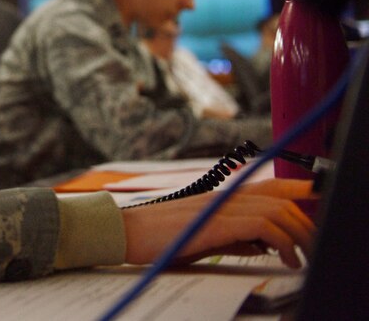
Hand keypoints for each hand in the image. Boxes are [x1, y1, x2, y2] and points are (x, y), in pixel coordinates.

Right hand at [122, 179, 313, 268]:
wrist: (123, 233)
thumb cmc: (156, 238)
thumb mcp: (202, 239)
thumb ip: (233, 238)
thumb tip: (261, 245)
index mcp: (219, 198)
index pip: (267, 186)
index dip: (297, 187)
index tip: (319, 194)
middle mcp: (221, 196)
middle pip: (277, 196)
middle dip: (306, 219)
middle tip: (316, 243)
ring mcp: (218, 206)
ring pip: (275, 209)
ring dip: (299, 233)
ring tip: (305, 255)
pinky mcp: (214, 222)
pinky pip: (262, 225)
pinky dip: (282, 240)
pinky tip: (285, 258)